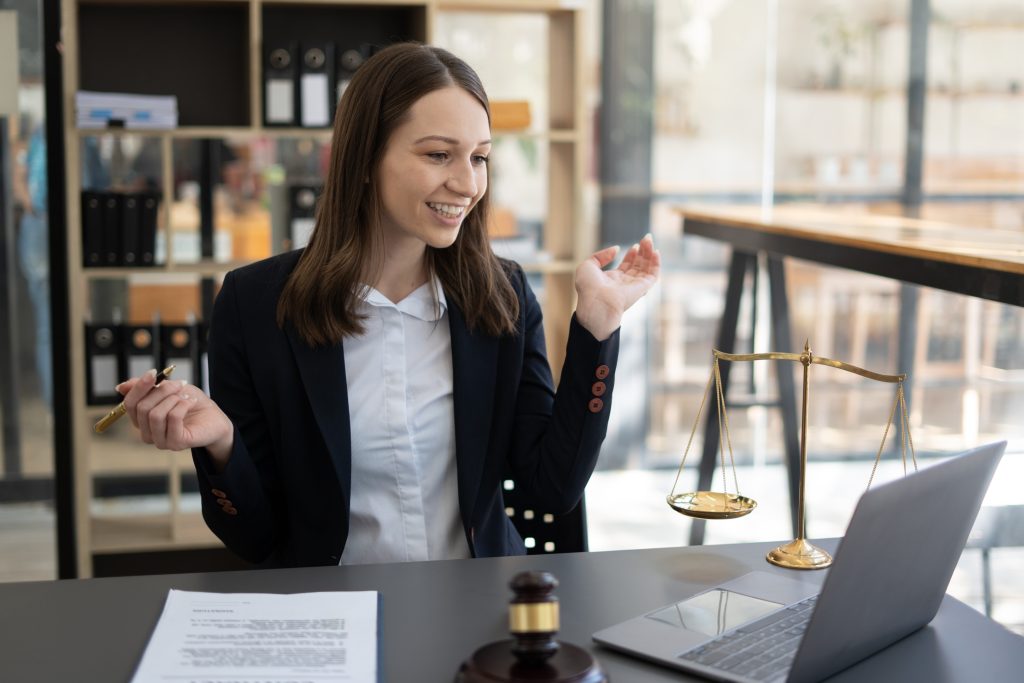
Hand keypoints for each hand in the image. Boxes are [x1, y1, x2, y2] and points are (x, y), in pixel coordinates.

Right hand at [118, 369, 233, 467]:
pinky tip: (191, 402)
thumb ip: (146, 389)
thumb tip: (120, 387)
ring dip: (173, 399)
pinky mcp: (175, 443)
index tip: (153, 372)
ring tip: (186, 396)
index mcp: (142, 420)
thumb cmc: (190, 403)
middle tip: (180, 384)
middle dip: (162, 391)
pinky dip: (183, 405)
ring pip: (155, 415)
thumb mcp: (169, 390)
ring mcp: (160, 441)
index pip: (129, 404)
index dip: (139, 387)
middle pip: (142, 408)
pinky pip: (172, 419)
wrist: (215, 418)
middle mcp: (147, 433)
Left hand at [574, 234, 660, 340]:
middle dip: (643, 251)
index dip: (631, 255)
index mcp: (612, 280)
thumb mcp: (587, 266)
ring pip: (646, 268)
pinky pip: (653, 275)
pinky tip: (656, 252)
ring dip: (649, 253)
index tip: (634, 245)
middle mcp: (624, 283)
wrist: (596, 302)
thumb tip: (617, 249)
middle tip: (647, 238)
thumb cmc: (589, 288)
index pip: (626, 266)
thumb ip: (601, 255)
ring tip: (649, 239)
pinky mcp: (642, 288)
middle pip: (638, 265)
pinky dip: (656, 263)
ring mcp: (634, 286)